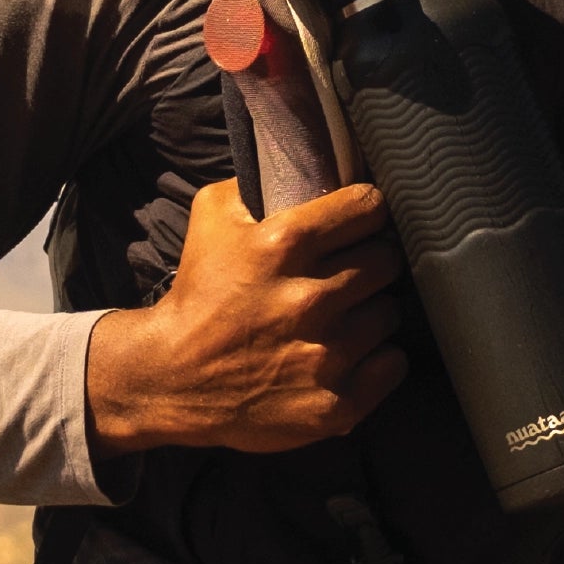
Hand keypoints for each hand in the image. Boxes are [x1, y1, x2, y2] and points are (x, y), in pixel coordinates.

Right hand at [85, 180, 408, 455]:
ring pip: (390, 313)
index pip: (368, 207)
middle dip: (369, 262)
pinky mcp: (335, 404)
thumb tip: (301, 159)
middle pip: (387, 261)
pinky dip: (377, 360)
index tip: (360, 221)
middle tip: (349, 272)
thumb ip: (256, 182)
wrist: (171, 378)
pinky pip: (392, 364)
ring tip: (342, 317)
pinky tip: (350, 354)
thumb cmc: (198, 294)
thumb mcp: (210, 218)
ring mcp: (325, 355)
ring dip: (370, 312)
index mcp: (283, 245)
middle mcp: (310, 299)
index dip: (366, 211)